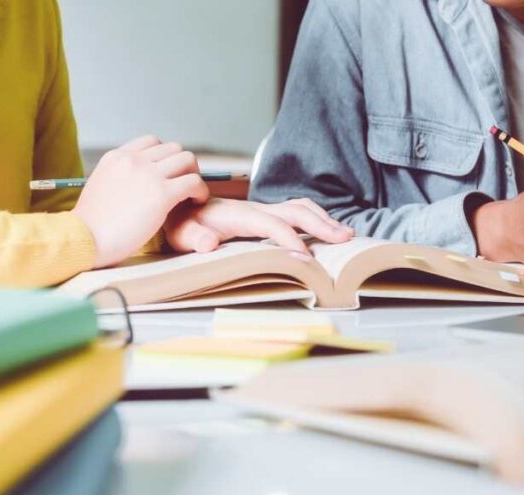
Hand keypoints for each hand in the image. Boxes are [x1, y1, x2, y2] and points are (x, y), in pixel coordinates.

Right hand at [72, 136, 208, 267]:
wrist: (84, 239)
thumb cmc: (91, 225)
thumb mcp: (101, 187)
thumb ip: (119, 178)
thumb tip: (132, 182)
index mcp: (117, 156)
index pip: (152, 142)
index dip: (165, 157)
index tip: (168, 174)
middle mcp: (133, 160)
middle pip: (174, 148)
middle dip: (183, 165)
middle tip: (184, 186)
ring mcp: (149, 175)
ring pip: (187, 160)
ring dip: (194, 176)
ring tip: (192, 195)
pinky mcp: (162, 194)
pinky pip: (193, 182)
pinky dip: (200, 191)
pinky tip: (195, 202)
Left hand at [163, 198, 354, 257]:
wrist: (177, 206)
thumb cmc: (180, 223)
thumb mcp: (180, 233)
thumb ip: (193, 237)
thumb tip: (210, 243)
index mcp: (238, 214)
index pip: (271, 224)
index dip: (289, 240)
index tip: (306, 259)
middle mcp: (255, 209)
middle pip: (296, 211)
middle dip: (322, 225)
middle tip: (346, 239)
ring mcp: (261, 211)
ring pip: (300, 208)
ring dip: (323, 220)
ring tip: (346, 234)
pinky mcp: (263, 215)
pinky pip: (294, 213)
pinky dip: (315, 219)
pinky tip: (327, 230)